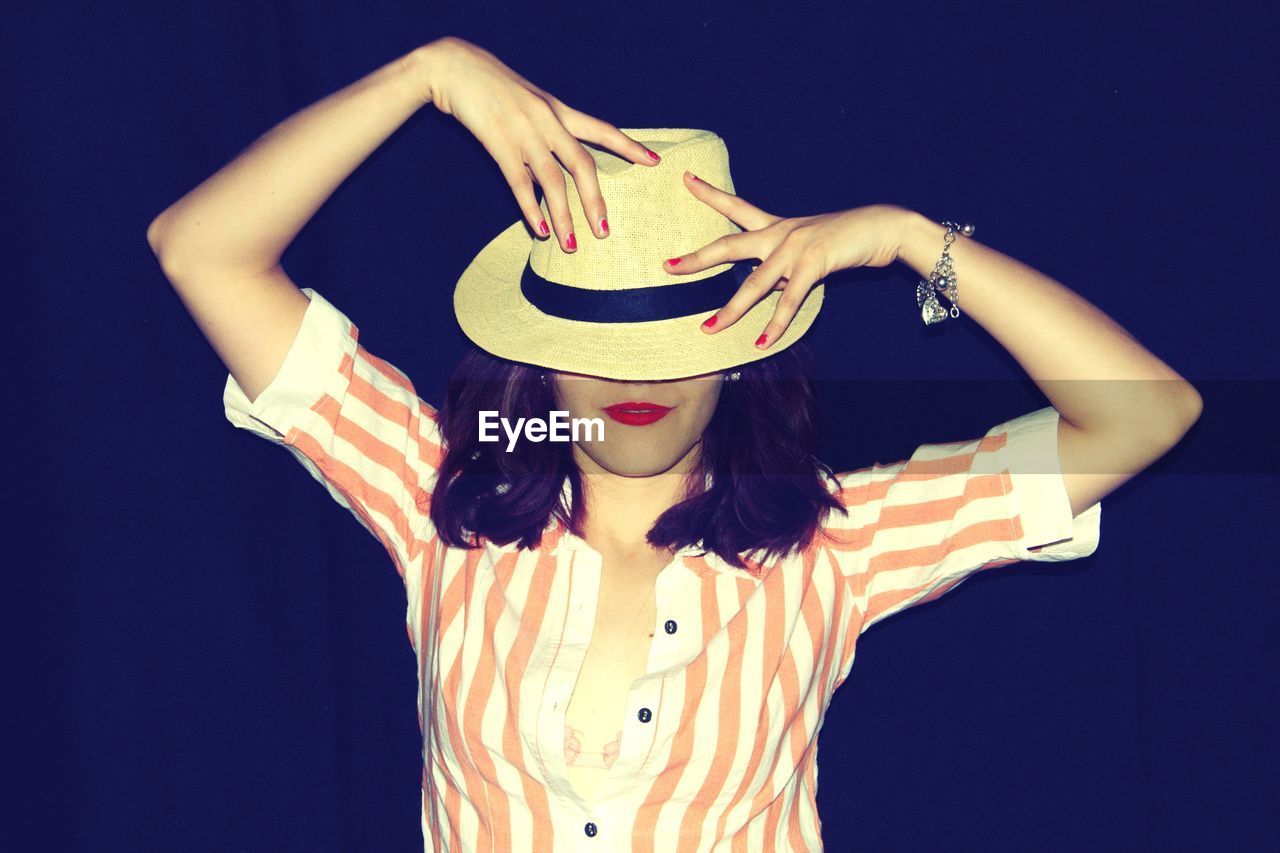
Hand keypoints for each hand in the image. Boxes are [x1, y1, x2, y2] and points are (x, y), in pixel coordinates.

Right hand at [414, 37, 658, 250]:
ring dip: (564, 217)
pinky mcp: (499, 145)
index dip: (628, 146)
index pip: (601, 130)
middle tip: (605, 231)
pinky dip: (532, 209)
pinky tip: (540, 230)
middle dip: (596, 201)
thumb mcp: (529, 100)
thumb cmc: (492, 86)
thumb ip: (548, 125)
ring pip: (553, 182)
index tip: (653, 162)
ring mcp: (525, 134)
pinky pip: (520, 184)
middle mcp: (548, 122)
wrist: (454, 68)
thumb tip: (560, 155)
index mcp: (558, 109)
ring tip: (571, 245)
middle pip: (582, 165)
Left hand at [661, 172, 914, 347]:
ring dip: (731, 310)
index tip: (686, 179)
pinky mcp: (814, 264)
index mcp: (777, 225)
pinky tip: (762, 341)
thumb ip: (783, 269)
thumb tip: (767, 289)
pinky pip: (789, 300)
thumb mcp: (807, 251)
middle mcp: (780, 233)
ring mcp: (795, 248)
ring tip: (709, 328)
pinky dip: (776, 324)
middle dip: (697, 259)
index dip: (710, 193)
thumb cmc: (846, 239)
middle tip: (668, 267)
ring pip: (754, 284)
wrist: (883, 228)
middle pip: (728, 245)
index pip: (736, 206)